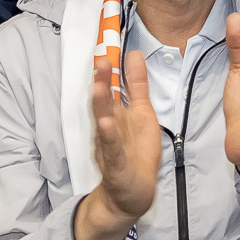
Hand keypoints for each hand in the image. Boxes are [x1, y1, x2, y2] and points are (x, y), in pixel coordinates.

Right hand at [74, 50, 161, 239]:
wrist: (130, 194)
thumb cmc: (135, 152)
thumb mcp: (142, 113)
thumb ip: (137, 85)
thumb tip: (134, 54)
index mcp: (115, 113)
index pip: (108, 87)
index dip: (107, 68)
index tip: (108, 44)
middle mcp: (108, 128)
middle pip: (102, 102)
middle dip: (100, 81)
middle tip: (100, 58)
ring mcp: (110, 146)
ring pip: (103, 124)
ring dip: (100, 107)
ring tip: (97, 88)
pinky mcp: (116, 166)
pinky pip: (111, 150)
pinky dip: (109, 138)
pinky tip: (107, 125)